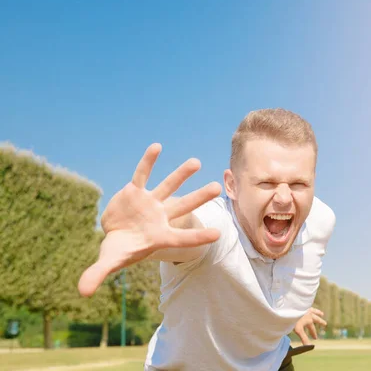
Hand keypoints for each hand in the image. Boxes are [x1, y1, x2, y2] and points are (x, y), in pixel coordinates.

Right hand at [78, 143, 221, 296]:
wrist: (116, 233)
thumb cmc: (120, 250)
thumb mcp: (108, 261)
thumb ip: (98, 274)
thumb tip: (82, 292)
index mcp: (159, 237)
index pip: (182, 238)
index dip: (198, 237)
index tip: (218, 233)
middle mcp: (160, 217)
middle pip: (183, 207)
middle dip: (199, 198)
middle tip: (217, 187)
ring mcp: (150, 202)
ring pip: (168, 186)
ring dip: (181, 174)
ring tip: (196, 162)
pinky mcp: (136, 191)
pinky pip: (143, 174)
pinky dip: (148, 161)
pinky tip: (157, 146)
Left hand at [293, 307, 326, 344]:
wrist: (289, 308)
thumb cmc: (293, 319)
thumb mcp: (299, 330)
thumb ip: (304, 338)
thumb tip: (310, 347)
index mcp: (309, 320)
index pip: (312, 329)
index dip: (314, 334)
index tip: (315, 338)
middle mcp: (309, 314)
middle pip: (316, 319)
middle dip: (320, 322)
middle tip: (325, 324)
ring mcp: (306, 308)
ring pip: (313, 311)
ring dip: (318, 313)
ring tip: (322, 314)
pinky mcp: (301, 305)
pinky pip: (307, 306)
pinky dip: (310, 307)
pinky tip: (308, 307)